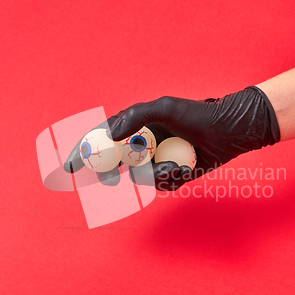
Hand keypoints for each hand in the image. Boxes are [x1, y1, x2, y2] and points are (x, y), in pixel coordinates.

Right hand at [64, 86, 279, 189]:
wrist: (225, 132)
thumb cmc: (195, 115)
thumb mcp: (164, 108)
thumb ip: (134, 116)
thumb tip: (110, 134)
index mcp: (134, 128)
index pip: (100, 142)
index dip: (82, 155)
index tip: (69, 169)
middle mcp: (141, 146)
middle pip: (112, 167)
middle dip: (110, 175)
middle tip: (113, 180)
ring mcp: (155, 162)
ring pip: (139, 181)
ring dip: (156, 177)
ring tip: (177, 166)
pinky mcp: (170, 175)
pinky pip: (160, 187)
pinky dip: (172, 180)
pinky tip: (186, 169)